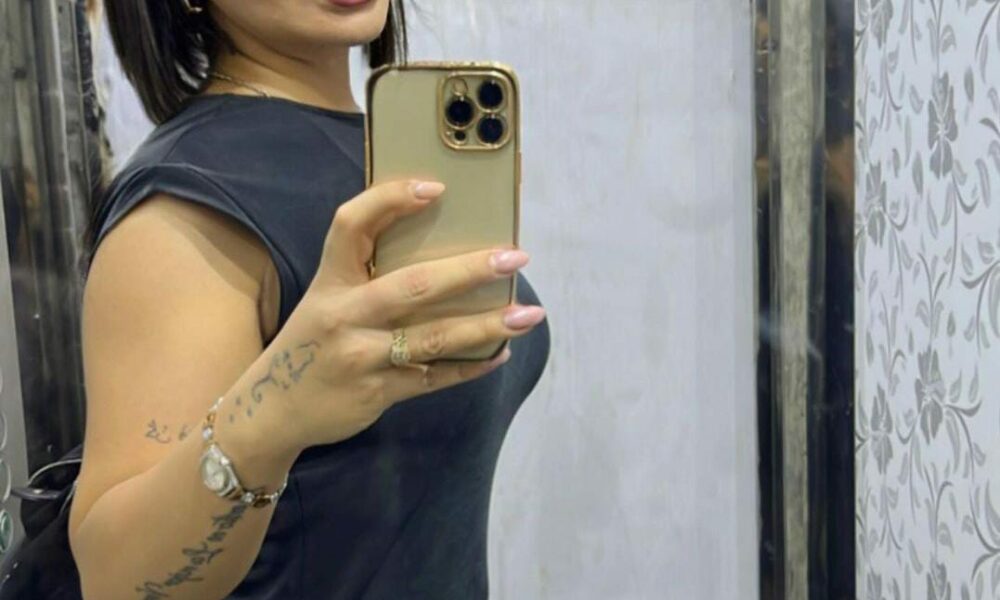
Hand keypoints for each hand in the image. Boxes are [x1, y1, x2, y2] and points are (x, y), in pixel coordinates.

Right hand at [263, 179, 545, 451]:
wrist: (272, 410)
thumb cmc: (313, 342)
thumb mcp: (326, 300)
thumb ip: (366, 276)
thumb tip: (443, 253)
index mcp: (330, 282)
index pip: (351, 225)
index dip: (390, 200)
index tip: (436, 188)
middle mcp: (344, 315)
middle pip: (413, 285)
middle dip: (469, 270)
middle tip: (514, 257)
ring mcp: (361, 356)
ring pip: (434, 337)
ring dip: (487, 325)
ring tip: (529, 314)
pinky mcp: (377, 392)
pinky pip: (434, 378)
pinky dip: (471, 366)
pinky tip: (500, 353)